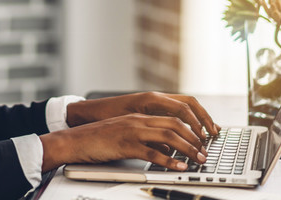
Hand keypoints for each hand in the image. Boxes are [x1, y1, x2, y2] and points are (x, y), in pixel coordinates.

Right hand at [39, 113, 207, 171]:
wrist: (75, 140)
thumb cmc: (98, 138)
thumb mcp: (126, 132)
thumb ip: (147, 136)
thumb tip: (167, 148)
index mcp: (140, 115)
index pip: (174, 114)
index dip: (193, 125)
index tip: (204, 137)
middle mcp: (139, 120)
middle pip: (176, 123)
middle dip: (195, 137)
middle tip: (205, 151)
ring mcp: (132, 131)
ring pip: (169, 136)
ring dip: (187, 149)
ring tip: (198, 159)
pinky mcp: (126, 145)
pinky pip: (153, 153)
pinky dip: (169, 161)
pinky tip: (178, 167)